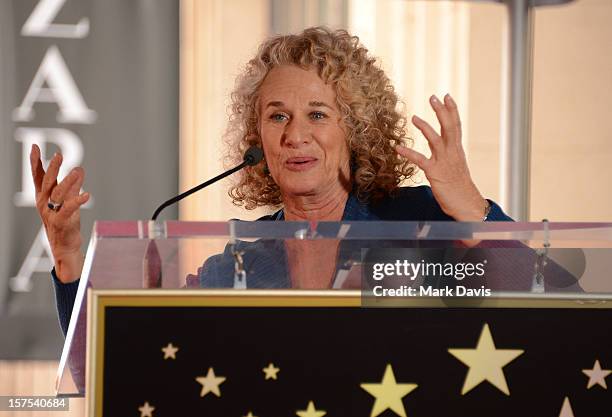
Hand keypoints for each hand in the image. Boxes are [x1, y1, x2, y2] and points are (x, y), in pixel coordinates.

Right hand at [30, 144, 89, 282]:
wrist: (65, 247)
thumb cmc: (65, 223)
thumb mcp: (68, 201)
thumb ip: (73, 186)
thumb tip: (79, 169)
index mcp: (44, 197)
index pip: (38, 177)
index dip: (36, 162)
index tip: (35, 147)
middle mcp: (44, 204)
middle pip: (47, 182)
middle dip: (52, 168)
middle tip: (59, 155)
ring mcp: (51, 214)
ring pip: (58, 194)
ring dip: (68, 181)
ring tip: (77, 170)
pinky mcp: (60, 223)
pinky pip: (69, 210)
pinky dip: (78, 201)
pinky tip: (87, 194)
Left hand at [396, 94, 486, 221]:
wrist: (468, 205)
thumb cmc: (461, 189)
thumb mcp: (457, 169)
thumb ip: (450, 158)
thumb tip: (445, 152)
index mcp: (458, 151)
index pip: (456, 126)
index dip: (452, 110)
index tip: (447, 96)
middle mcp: (452, 153)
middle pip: (449, 127)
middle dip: (441, 111)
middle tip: (434, 97)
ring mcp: (444, 162)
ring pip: (435, 139)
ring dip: (425, 127)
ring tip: (414, 117)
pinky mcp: (435, 173)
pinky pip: (420, 160)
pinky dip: (408, 152)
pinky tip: (398, 147)